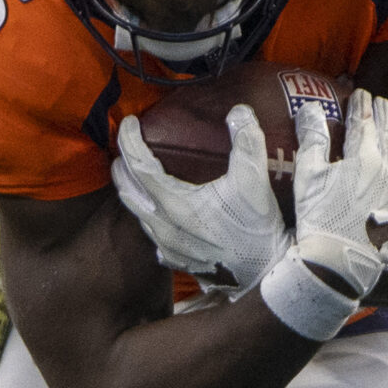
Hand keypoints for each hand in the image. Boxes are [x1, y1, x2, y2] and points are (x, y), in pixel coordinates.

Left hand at [111, 106, 290, 293]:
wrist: (265, 276)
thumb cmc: (257, 229)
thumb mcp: (254, 179)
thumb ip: (246, 140)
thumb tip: (238, 111)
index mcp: (173, 203)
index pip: (138, 165)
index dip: (129, 140)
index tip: (129, 123)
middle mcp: (163, 227)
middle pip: (128, 191)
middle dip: (123, 166)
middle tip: (126, 148)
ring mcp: (168, 248)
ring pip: (138, 215)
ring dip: (134, 192)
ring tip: (137, 176)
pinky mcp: (178, 262)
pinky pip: (153, 236)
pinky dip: (151, 217)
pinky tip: (161, 214)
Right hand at [257, 88, 387, 339]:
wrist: (340, 263)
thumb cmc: (318, 219)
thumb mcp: (308, 177)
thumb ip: (312, 140)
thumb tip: (311, 110)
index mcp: (363, 158)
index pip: (363, 123)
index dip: (360, 105)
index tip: (359, 92)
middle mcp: (387, 171)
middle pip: (386, 135)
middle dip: (381, 115)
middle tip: (379, 101)